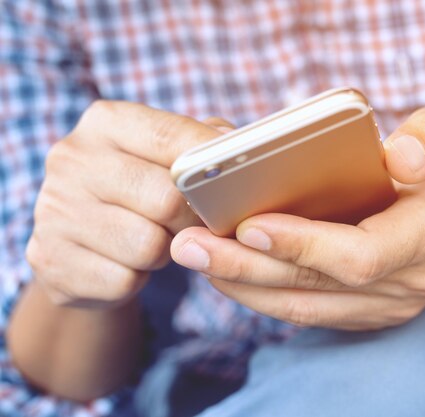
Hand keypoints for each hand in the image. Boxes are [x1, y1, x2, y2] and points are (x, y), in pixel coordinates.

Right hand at [26, 101, 229, 308]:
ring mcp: (53, 211)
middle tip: (193, 222)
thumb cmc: (141, 190)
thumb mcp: (166, 154)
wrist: (80, 243)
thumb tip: (237, 144)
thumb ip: (203, 143)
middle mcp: (71, 159)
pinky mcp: (50, 261)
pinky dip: (136, 280)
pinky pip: (123, 281)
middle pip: (165, 200)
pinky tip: (126, 263)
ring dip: (164, 252)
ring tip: (155, 239)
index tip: (235, 180)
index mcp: (105, 122)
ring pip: (147, 246)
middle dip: (190, 219)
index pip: (171, 137)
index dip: (210, 163)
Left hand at [171, 107, 424, 329]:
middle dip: (249, 267)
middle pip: (317, 287)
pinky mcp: (363, 313)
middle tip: (190, 243)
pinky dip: (259, 292)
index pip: (361, 255)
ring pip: (303, 307)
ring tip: (193, 255)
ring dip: (243, 284)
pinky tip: (223, 269)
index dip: (304, 245)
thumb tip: (396, 156)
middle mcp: (407, 282)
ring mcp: (384, 306)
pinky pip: (304, 311)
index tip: (248, 225)